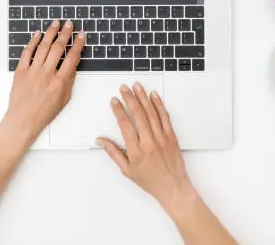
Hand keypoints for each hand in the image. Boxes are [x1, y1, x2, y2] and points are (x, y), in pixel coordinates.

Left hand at [0, 20, 84, 149]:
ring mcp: (33, 71)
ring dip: (51, 33)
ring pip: (43, 46)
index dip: (78, 44)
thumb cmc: (44, 112)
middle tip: (69, 24)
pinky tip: (38, 34)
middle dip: (65, 33)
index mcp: (60, 81)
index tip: (81, 35)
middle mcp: (47, 73)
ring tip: (55, 23)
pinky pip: (27, 52)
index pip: (72, 57)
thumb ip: (69, 80)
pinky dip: (33, 41)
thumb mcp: (64, 98)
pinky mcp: (21, 71)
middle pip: (58, 48)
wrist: (23, 119)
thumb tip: (72, 65)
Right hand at [97, 83, 197, 214]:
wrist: (173, 187)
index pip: (125, 124)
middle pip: (138, 114)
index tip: (114, 101)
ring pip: (151, 112)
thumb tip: (101, 140)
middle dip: (129, 98)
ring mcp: (162, 138)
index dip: (118, 110)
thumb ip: (113, 153)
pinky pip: (164, 117)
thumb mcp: (127, 170)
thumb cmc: (151, 181)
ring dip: (143, 97)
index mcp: (136, 151)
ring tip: (137, 87)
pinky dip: (159, 104)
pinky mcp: (171, 136)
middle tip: (124, 88)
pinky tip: (154, 96)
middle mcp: (149, 142)